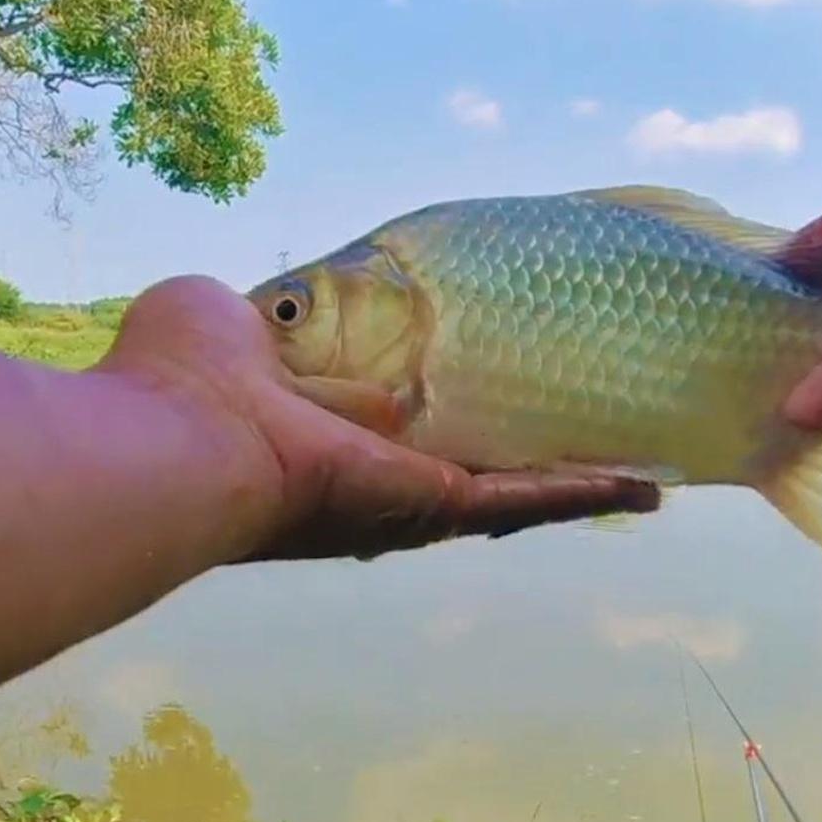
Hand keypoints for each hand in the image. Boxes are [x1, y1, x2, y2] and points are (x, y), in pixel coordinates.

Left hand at [97, 276, 659, 560]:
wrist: (175, 435)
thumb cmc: (180, 376)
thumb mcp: (234, 319)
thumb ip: (272, 318)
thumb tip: (278, 316)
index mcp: (325, 435)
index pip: (404, 424)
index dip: (453, 410)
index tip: (498, 394)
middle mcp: (373, 478)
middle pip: (476, 466)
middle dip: (537, 461)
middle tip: (599, 446)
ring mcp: (407, 497)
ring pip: (517, 491)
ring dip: (583, 483)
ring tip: (646, 480)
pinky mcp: (433, 505)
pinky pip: (526, 500)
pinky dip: (586, 496)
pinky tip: (647, 490)